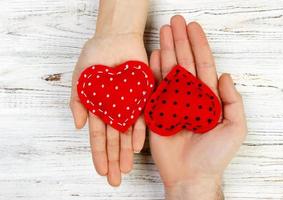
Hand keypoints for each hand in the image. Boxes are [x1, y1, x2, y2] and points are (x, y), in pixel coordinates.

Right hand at [69, 0, 148, 186]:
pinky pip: (142, 117)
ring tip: (126, 170)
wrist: (115, 39)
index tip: (101, 171)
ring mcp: (129, 105)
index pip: (98, 137)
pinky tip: (137, 147)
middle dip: (113, 161)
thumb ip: (77, 102)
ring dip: (126, 152)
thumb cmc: (95, 57)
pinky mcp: (143, 97)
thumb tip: (77, 126)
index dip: (98, 155)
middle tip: (115, 180)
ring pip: (127, 134)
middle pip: (113, 141)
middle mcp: (115, 111)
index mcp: (99, 108)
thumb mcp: (80, 80)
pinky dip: (139, 132)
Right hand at [149, 15, 246, 198]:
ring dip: (167, 50)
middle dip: (181, 41)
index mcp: (207, 98)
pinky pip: (155, 87)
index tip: (193, 27)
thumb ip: (232, 101)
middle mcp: (189, 96)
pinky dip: (155, 70)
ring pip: (169, 70)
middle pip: (185, 63)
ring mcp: (172, 101)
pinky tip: (155, 54)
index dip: (199, 45)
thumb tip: (226, 75)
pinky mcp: (157, 110)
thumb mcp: (234, 128)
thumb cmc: (214, 155)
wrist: (190, 175)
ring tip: (164, 31)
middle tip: (175, 21)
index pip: (203, 65)